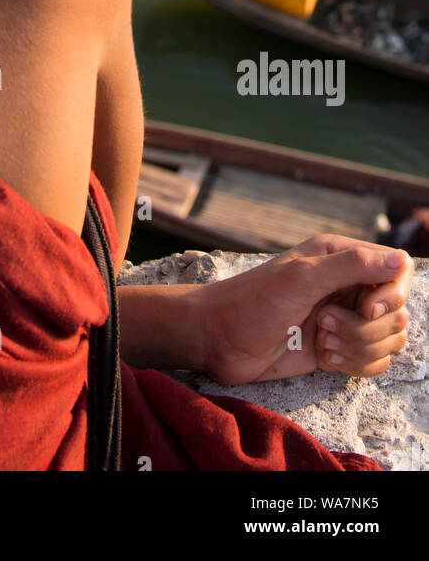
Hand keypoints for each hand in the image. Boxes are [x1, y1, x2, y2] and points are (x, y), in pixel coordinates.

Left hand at [197, 235, 412, 384]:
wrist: (219, 340)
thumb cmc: (252, 301)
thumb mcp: (301, 278)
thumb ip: (352, 266)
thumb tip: (402, 260)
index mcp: (340, 257)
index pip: (397, 271)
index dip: (391, 295)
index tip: (365, 308)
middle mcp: (346, 286)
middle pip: (396, 313)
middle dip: (366, 328)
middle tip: (323, 322)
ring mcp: (343, 319)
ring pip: (388, 340)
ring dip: (357, 347)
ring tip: (320, 340)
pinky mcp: (337, 348)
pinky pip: (373, 362)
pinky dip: (353, 365)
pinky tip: (323, 357)